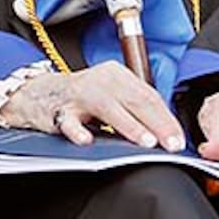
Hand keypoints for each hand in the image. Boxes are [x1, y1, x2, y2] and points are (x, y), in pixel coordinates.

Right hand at [0, 61, 184, 151]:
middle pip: (135, 100)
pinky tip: (87, 140)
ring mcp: (80, 94)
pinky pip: (69, 121)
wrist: (40, 93)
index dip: (166, 118)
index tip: (178, 138)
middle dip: (157, 124)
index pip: (148, 96)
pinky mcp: (60, 111)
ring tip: (146, 141)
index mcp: (118, 75)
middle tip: (170, 144)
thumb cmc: (83, 97)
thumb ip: (134, 108)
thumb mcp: (112, 94)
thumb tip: (165, 132)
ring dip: (130, 125)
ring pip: (109, 108)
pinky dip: (78, 131)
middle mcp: (101, 80)